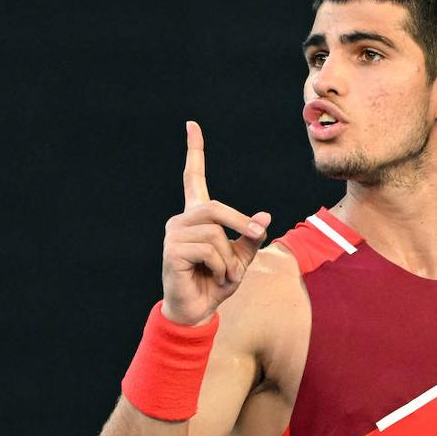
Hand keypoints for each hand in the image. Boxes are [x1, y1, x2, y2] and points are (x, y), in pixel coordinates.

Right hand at [161, 121, 270, 325]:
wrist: (198, 310)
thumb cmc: (217, 282)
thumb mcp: (242, 258)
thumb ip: (251, 236)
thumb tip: (265, 215)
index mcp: (196, 217)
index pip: (193, 178)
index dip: (195, 151)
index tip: (192, 125)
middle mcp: (181, 220)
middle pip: (216, 208)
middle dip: (241, 224)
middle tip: (258, 237)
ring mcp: (173, 235)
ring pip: (216, 234)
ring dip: (230, 258)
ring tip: (224, 274)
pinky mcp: (171, 251)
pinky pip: (209, 250)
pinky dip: (221, 267)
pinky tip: (213, 277)